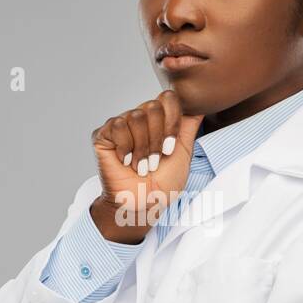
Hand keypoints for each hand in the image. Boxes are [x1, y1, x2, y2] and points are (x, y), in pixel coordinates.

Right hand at [89, 90, 203, 242]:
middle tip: (154, 161)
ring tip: (141, 166)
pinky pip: (118, 126)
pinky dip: (125, 147)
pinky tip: (125, 161)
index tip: (170, 148)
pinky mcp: (102, 135)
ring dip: (142, 147)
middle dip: (157, 139)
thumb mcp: (184, 152)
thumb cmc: (164, 183)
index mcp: (159, 120)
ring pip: (135, 116)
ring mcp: (121, 125)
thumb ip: (189, 126)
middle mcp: (139, 118)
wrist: (143, 204)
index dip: (172, 122)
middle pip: (153, 107)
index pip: (168, 98)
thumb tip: (200, 105)